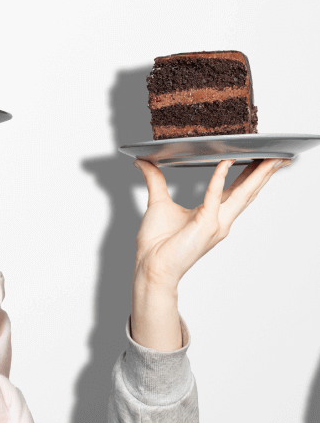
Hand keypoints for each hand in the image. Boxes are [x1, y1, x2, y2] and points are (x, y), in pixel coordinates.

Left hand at [131, 158, 287, 349]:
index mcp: (212, 216)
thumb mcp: (158, 203)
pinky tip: (225, 163)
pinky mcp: (205, 225)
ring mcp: (215, 224)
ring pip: (242, 194)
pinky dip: (219, 179)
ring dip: (257, 176)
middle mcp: (219, 221)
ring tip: (270, 160)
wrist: (151, 266)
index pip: (237, 192)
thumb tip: (144, 162)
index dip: (251, 176)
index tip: (261, 159)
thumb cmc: (156, 244)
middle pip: (247, 192)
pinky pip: (214, 197)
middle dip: (264, 174)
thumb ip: (155, 180)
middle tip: (278, 156)